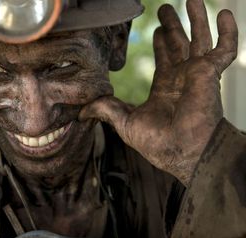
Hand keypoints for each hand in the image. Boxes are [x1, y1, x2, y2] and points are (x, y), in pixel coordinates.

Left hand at [79, 0, 237, 184]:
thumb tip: (82, 111)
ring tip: (190, 0)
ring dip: (196, 20)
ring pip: (200, 40)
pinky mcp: (210, 72)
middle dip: (173, 26)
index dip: (162, 43)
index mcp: (165, 87)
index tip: (157, 29)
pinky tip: (223, 13)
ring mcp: (198, 74)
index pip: (164, 58)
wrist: (182, 151)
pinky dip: (227, 31)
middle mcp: (183, 78)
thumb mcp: (124, 123)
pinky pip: (225, 48)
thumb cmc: (158, 143)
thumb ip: (105, 110)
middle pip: (179, 44)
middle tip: (165, 10)